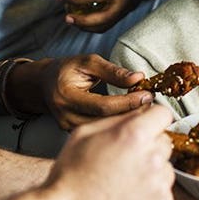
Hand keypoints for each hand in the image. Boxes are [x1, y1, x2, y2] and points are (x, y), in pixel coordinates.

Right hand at [34, 54, 153, 129]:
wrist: (45, 85)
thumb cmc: (68, 70)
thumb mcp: (88, 62)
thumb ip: (112, 71)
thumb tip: (138, 78)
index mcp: (66, 97)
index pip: (103, 106)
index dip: (128, 102)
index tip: (148, 95)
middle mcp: (65, 117)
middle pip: (105, 123)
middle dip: (132, 115)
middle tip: (153, 106)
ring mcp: (68, 130)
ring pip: (104, 132)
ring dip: (127, 123)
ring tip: (145, 112)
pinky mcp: (73, 136)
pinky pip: (100, 134)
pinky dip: (117, 127)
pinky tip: (130, 120)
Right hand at [43, 105, 175, 199]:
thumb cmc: (71, 178)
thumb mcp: (85, 133)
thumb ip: (117, 118)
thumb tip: (138, 112)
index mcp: (134, 135)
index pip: (162, 114)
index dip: (152, 119)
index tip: (147, 126)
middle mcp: (152, 159)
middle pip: (164, 142)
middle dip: (150, 146)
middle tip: (126, 159)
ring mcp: (159, 186)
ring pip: (165, 169)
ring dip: (152, 172)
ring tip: (125, 181)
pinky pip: (164, 194)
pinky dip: (151, 196)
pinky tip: (129, 198)